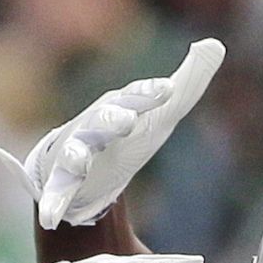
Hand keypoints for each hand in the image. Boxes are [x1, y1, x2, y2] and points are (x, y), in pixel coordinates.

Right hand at [5, 38, 226, 228]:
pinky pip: (59, 191)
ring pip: (77, 150)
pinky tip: (49, 218)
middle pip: (105, 118)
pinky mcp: (66, 180)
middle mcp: (97, 123)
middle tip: (125, 119)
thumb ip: (190, 80)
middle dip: (113, 117)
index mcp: (123, 106)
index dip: (149, 93)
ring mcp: (78, 150)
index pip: (137, 97)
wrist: (88, 164)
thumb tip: (214, 44)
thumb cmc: (129, 133)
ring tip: (79, 161)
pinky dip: (53, 203)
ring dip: (77, 155)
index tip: (168, 90)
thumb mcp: (164, 111)